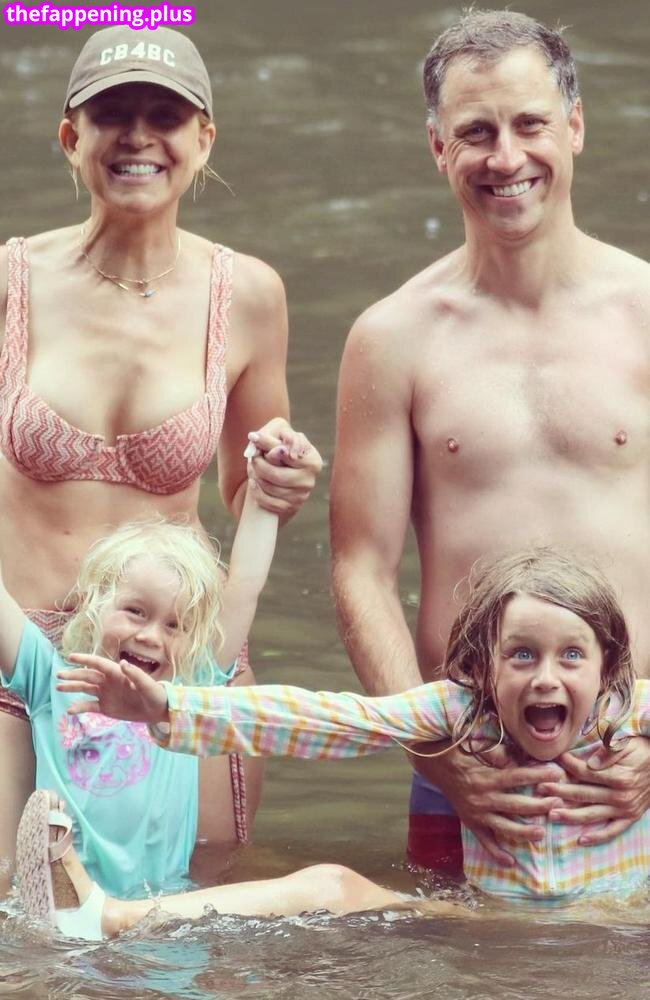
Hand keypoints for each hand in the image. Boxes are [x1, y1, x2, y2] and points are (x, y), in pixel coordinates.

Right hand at [56, 653, 168, 723]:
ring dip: (72, 687)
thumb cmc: (155, 693)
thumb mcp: (147, 684)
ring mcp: (106, 694)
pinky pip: (89, 706)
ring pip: (85, 689)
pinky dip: (79, 707)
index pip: (98, 663)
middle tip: (59, 675)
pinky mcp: (105, 707)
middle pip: (87, 676)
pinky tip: (70, 711)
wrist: (157, 710)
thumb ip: (135, 674)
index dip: (85, 659)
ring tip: (58, 687)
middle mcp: (108, 681)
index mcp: (117, 673)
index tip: (70, 656)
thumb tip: (123, 663)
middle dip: (73, 674)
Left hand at [245, 418, 321, 516]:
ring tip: (253, 467)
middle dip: (258, 464)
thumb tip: (256, 439)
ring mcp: (301, 496)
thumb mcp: (278, 433)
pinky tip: (254, 482)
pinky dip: (256, 492)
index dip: (268, 445)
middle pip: (275, 474)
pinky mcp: (290, 507)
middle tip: (253, 456)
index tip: (254, 437)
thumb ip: (269, 435)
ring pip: (269, 487)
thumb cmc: (279, 446)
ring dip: (255, 476)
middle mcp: (309, 480)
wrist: (281, 468)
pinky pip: (267, 502)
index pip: (286, 453)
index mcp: (312, 460)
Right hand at [410, 744, 564, 864]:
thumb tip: (516, 758)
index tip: (557, 773)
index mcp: (486, 777)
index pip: (517, 776)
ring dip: (523, 832)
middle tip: (558, 804)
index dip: (537, 775)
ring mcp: (477, 813)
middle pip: (515, 805)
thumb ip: (496, 753)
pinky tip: (510, 862)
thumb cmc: (459, 754)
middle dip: (538, 805)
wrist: (436, 767)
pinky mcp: (471, 823)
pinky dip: (496, 853)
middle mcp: (483, 798)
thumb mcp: (475, 748)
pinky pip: (485, 841)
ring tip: (541, 834)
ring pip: (504, 826)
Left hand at [536, 737, 649, 844]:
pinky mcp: (630, 817)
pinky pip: (612, 831)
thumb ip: (609, 753)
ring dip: (571, 816)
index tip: (554, 761)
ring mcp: (626, 809)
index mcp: (620, 777)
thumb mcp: (628, 744)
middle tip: (540, 790)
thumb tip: (590, 763)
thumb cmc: (643, 751)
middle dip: (560, 792)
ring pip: (593, 815)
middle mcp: (621, 796)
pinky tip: (581, 840)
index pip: (586, 773)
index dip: (568, 766)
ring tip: (551, 815)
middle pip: (584, 794)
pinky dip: (598, 837)